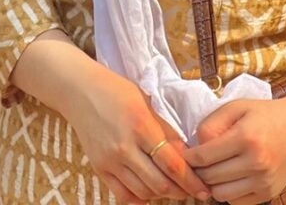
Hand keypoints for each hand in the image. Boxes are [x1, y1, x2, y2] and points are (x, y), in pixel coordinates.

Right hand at [61, 64, 211, 204]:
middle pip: (159, 183)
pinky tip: (149, 190)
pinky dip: (140, 197)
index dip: (191, 181)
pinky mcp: (99, 169)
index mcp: (141, 126)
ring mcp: (110, 161)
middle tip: (192, 190)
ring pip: (143, 192)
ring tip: (173, 187)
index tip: (204, 189)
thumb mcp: (147, 102)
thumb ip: (166, 130)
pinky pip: (123, 195)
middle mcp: (125, 147)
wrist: (81, 91)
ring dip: (162, 194)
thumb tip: (187, 155)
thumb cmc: (118, 91)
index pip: (172, 164)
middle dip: (181, 191)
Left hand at [184, 99, 285, 204]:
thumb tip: (195, 147)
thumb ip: (212, 123)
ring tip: (214, 169)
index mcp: (245, 137)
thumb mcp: (237, 107)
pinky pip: (236, 202)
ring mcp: (264, 181)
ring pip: (220, 194)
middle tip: (197, 162)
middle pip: (210, 177)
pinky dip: (228, 192)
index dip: (190, 158)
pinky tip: (231, 177)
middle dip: (199, 170)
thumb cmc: (265, 114)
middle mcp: (256, 162)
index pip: (205, 157)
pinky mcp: (269, 193)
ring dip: (212, 184)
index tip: (185, 154)